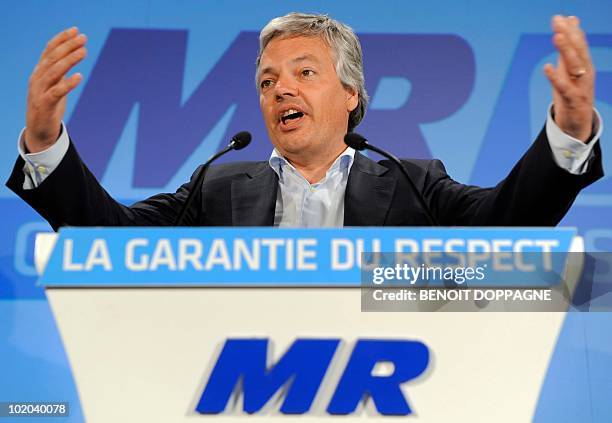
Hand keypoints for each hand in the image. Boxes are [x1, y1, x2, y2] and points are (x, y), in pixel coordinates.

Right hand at [25, 27, 86, 152]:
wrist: (39, 130)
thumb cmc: (49, 106)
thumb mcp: (54, 85)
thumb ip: (60, 71)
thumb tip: (72, 55)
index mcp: (39, 72)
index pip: (49, 50)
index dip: (61, 39)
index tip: (76, 30)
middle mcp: (37, 78)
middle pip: (52, 58)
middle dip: (68, 46)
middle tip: (83, 38)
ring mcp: (39, 91)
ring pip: (54, 71)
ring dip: (69, 60)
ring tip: (84, 51)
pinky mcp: (45, 104)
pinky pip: (57, 92)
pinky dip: (68, 83)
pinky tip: (79, 76)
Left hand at [543, 15, 594, 142]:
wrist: (577, 122)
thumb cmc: (572, 92)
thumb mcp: (569, 68)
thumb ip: (569, 46)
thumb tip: (571, 20)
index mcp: (584, 64)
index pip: (578, 43)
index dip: (569, 30)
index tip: (558, 17)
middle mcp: (585, 72)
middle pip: (578, 51)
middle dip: (569, 35)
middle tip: (558, 22)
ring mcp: (581, 86)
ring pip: (575, 65)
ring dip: (566, 50)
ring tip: (557, 36)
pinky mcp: (573, 100)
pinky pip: (564, 87)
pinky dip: (556, 77)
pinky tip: (547, 67)